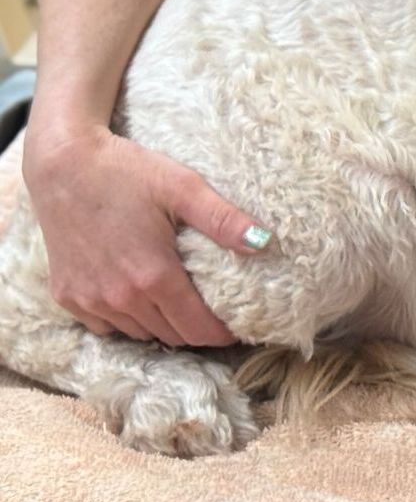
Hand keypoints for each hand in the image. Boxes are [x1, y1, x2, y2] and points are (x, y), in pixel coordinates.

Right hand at [22, 123, 268, 347]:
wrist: (63, 166)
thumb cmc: (127, 171)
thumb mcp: (183, 187)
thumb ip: (223, 219)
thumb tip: (264, 242)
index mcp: (153, 276)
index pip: (196, 328)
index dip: (221, 334)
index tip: (238, 328)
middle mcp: (120, 298)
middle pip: (170, 335)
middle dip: (195, 330)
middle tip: (214, 313)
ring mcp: (90, 301)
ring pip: (138, 333)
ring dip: (162, 326)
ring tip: (181, 304)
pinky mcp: (67, 297)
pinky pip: (105, 326)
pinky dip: (127, 319)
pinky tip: (138, 295)